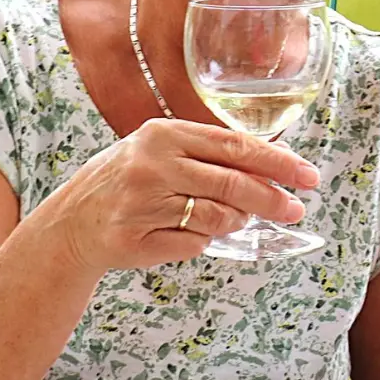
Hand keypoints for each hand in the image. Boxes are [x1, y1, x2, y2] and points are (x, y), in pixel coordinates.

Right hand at [39, 117, 319, 274]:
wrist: (72, 222)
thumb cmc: (128, 182)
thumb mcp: (163, 153)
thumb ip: (212, 156)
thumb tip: (276, 168)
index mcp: (163, 134)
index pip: (235, 146)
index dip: (278, 163)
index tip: (308, 176)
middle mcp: (152, 165)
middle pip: (232, 184)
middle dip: (272, 200)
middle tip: (295, 210)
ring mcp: (141, 204)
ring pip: (217, 219)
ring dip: (233, 223)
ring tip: (228, 221)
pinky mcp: (135, 239)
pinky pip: (193, 245)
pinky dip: (200, 243)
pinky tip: (181, 233)